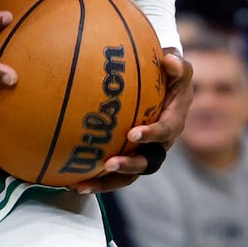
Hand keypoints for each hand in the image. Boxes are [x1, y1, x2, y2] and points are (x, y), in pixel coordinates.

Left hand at [79, 49, 190, 192]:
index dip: (151, 135)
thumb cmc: (167, 74)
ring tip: (82, 186)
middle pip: (148, 162)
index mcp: (173, 122)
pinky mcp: (127, 156)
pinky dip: (95, 179)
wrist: (162, 86)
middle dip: (129, 165)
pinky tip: (70, 183)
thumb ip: (177, 64)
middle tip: (109, 164)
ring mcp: (144, 153)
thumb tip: (170, 60)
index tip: (132, 134)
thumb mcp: (176, 67)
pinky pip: (113, 173)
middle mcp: (160, 144)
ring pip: (129, 175)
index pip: (165, 131)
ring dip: (107, 182)